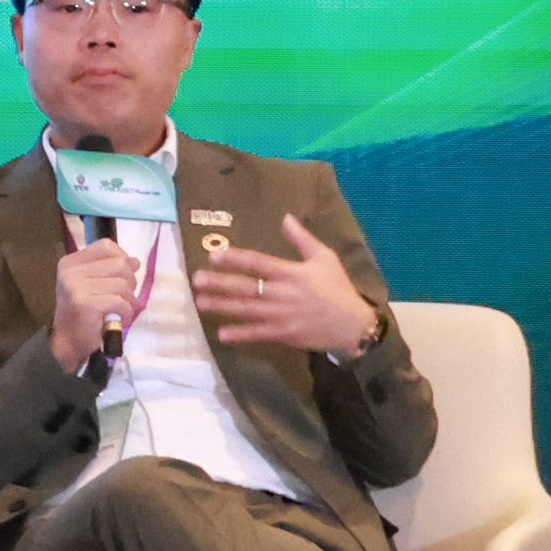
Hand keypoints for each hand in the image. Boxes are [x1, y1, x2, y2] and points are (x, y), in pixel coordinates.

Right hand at [50, 236, 149, 369]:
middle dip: (129, 282)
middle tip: (121, 297)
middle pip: (119, 264)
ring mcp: (76, 287)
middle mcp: (70, 272)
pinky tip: (117, 319)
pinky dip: (125, 313)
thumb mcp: (92, 284)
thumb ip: (110, 269)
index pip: (106, 246)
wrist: (68, 341)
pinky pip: (121, 302)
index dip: (121, 258)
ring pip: (123, 284)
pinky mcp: (86, 304)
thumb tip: (134, 261)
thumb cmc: (83, 312)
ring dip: (128, 300)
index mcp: (70, 263)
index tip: (120, 276)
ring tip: (120, 310)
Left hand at [194, 233, 376, 359]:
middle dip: (221, 283)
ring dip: (223, 306)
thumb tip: (286, 216)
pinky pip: (258, 333)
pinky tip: (221, 333)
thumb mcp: (325, 258)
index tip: (213, 255)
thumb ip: (302, 238)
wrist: (354, 324)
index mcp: (292, 273)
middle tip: (196, 280)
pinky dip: (240, 334)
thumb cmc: (337, 288)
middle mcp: (284, 293)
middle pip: (247, 286)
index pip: (259, 263)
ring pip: (248, 309)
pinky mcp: (284, 333)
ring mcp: (282, 315)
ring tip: (200, 302)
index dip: (236, 258)